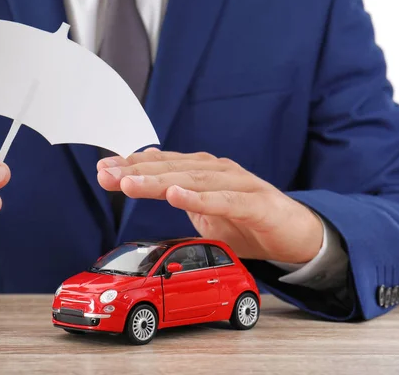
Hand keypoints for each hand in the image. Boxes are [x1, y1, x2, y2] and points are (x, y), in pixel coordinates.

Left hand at [97, 148, 322, 263]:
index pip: (162, 165)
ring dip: (160, 181)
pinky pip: (225, 200)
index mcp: (203, 171)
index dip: (132, 166)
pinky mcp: (257, 202)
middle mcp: (218, 171)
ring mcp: (239, 183)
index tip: (103, 170)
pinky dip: (200, 198)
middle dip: (136, 170)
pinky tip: (177, 195)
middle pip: (172, 167)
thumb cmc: (246, 220)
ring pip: (193, 179)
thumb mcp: (204, 210)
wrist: (295, 234)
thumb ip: (180, 196)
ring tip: (130, 184)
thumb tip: (150, 185)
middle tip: (107, 174)